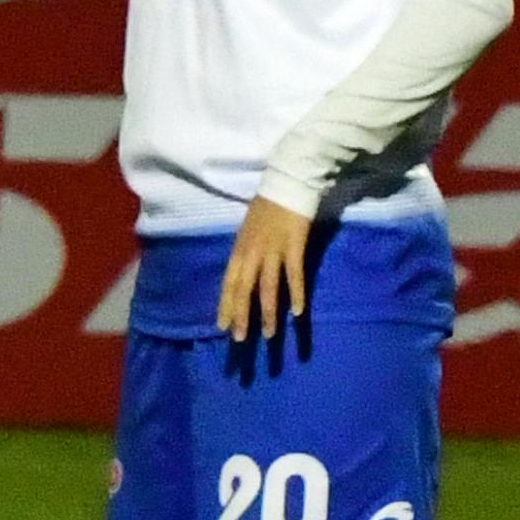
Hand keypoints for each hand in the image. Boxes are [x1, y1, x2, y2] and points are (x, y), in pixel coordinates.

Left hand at [219, 196, 316, 347]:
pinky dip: (295, 294)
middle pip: (243, 289)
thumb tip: (243, 272)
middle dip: (241, 316)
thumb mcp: (249, 228)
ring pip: (267, 287)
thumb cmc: (269, 204)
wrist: (288, 180)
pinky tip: (297, 312)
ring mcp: (273, 249)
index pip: (229, 283)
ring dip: (267, 313)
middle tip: (240, 340)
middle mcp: (252, 252)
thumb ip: (246, 250)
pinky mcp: (294, 245)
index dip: (225, 306)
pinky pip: (294, 275)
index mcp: (240, 248)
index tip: (222, 327)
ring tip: (268, 335)